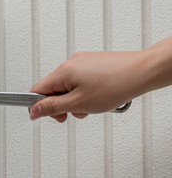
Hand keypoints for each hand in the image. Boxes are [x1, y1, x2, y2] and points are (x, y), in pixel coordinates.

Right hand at [29, 38, 171, 121]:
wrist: (144, 72)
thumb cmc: (117, 84)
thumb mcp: (78, 103)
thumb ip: (52, 108)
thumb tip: (34, 110)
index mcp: (63, 71)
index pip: (37, 91)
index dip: (39, 107)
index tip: (46, 116)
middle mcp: (71, 63)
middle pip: (53, 88)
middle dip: (61, 105)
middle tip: (73, 114)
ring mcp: (84, 61)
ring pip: (68, 86)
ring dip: (74, 100)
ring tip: (90, 106)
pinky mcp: (95, 62)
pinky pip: (81, 80)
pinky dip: (85, 91)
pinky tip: (98, 97)